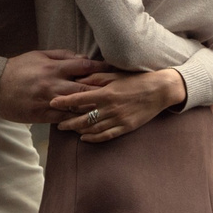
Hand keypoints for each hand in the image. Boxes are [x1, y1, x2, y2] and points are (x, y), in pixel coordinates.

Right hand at [0, 50, 106, 123]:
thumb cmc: (18, 68)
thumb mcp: (39, 55)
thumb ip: (61, 56)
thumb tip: (83, 57)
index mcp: (53, 68)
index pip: (83, 66)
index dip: (101, 67)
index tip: (114, 70)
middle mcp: (53, 84)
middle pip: (85, 88)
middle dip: (102, 90)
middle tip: (119, 92)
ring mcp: (48, 101)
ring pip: (76, 106)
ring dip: (92, 108)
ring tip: (109, 110)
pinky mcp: (42, 115)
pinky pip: (64, 119)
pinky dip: (77, 121)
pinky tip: (89, 123)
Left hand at [51, 68, 185, 141]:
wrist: (160, 90)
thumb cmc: (136, 80)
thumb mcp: (115, 75)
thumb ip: (96, 78)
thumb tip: (77, 80)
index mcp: (106, 93)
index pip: (79, 99)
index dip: (64, 101)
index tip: (52, 102)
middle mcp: (110, 108)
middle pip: (83, 118)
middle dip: (68, 121)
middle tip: (58, 123)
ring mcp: (118, 119)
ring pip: (93, 129)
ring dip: (78, 130)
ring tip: (69, 129)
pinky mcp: (125, 127)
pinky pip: (106, 136)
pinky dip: (93, 138)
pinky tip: (84, 138)